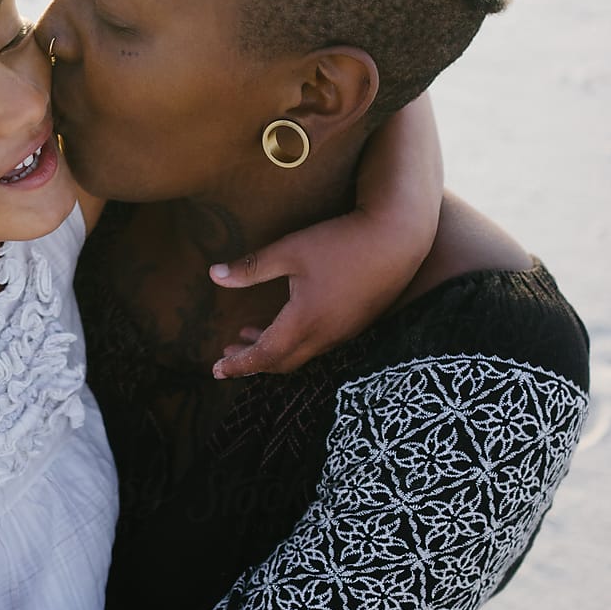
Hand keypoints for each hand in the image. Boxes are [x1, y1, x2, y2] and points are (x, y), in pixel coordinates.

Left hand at [209, 209, 421, 377]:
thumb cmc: (341, 242)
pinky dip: (294, 342)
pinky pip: (318, 344)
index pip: (264, 356)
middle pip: (282, 362)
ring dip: (273, 351)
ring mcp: (343, 333)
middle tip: (226, 355)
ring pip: (301, 354)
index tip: (215, 370)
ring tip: (247, 337)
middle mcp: (325, 336)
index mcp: (305, 322)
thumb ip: (251, 268)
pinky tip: (286, 322)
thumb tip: (213, 275)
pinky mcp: (356, 324)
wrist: (397, 238)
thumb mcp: (290, 251)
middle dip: (252, 362)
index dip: (238, 365)